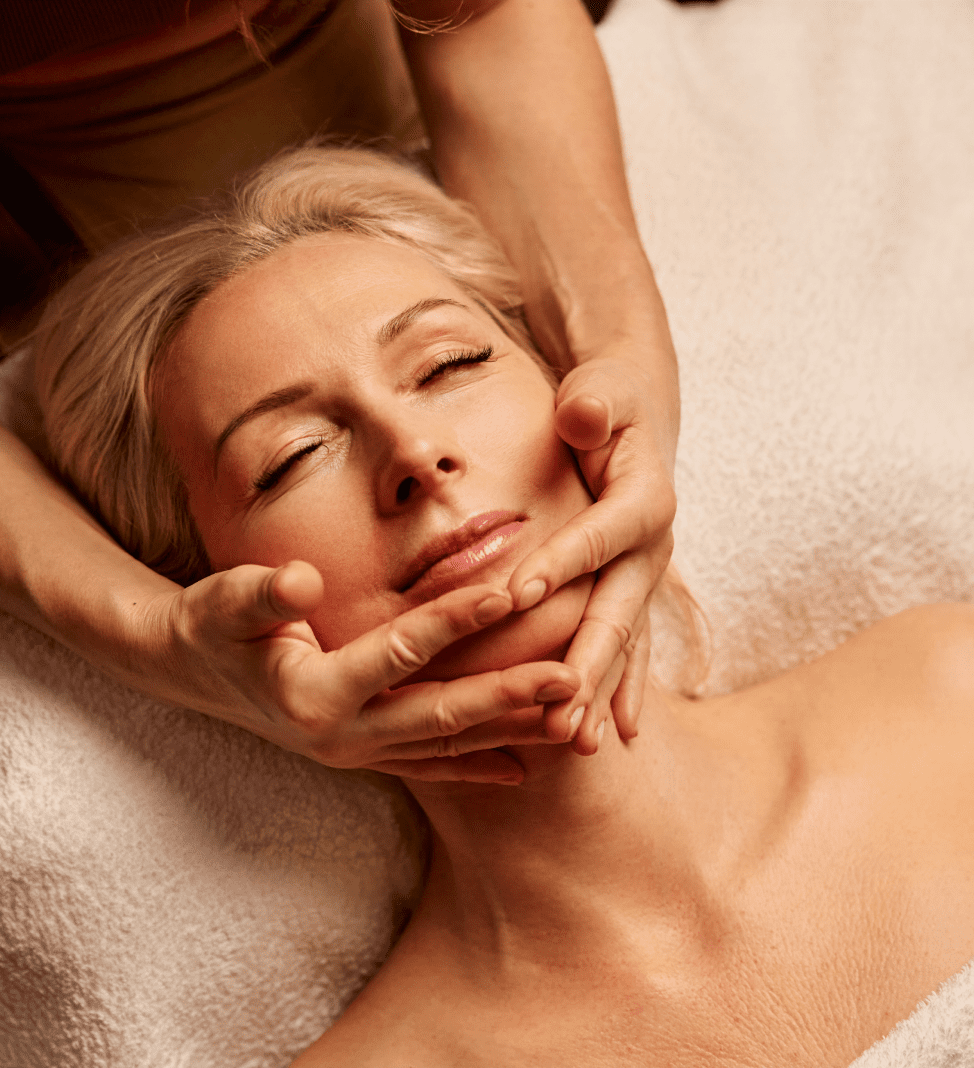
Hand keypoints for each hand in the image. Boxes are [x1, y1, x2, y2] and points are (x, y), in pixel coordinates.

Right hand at [155, 561, 579, 783]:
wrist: (192, 675)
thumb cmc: (211, 627)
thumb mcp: (224, 603)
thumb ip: (262, 595)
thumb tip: (300, 580)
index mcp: (312, 693)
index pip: (400, 651)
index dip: (454, 620)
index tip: (508, 593)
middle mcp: (341, 736)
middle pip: (441, 716)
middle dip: (509, 697)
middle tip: (574, 680)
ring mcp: (356, 754)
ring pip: (447, 747)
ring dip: (510, 733)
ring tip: (573, 720)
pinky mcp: (365, 756)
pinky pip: (432, 766)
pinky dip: (478, 764)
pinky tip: (524, 766)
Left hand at [507, 354, 676, 753]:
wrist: (634, 420)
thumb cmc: (607, 402)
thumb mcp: (602, 389)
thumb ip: (594, 400)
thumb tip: (581, 413)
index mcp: (644, 499)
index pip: (599, 534)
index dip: (562, 562)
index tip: (515, 596)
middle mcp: (651, 547)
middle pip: (619, 610)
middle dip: (588, 664)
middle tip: (559, 714)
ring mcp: (643, 576)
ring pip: (624, 642)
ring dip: (601, 693)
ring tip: (578, 742)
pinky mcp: (630, 591)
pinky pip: (628, 647)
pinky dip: (621, 690)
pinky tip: (614, 734)